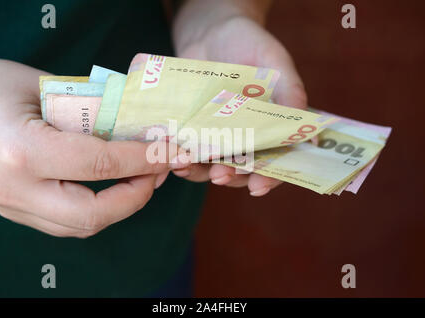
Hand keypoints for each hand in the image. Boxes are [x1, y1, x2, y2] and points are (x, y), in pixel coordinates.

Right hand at [0, 58, 176, 237]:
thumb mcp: (46, 86)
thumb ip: (92, 112)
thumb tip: (140, 129)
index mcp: (21, 151)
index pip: (100, 165)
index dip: (143, 159)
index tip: (170, 150)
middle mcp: (15, 189)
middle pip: (92, 215)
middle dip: (137, 196)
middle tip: (159, 170)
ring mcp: (11, 206)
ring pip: (81, 227)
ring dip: (121, 206)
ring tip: (142, 178)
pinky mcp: (15, 211)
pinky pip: (67, 223)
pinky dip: (99, 210)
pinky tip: (113, 187)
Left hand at [173, 14, 307, 195]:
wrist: (209, 31)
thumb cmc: (249, 42)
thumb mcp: (274, 61)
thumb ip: (290, 91)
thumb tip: (305, 131)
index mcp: (272, 128)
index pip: (276, 162)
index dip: (269, 178)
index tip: (258, 186)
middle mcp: (245, 138)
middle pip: (241, 170)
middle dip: (231, 176)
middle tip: (221, 174)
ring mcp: (217, 136)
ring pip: (211, 165)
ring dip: (200, 171)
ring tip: (186, 166)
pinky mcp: (193, 130)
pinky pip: (187, 150)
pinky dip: (179, 156)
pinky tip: (170, 154)